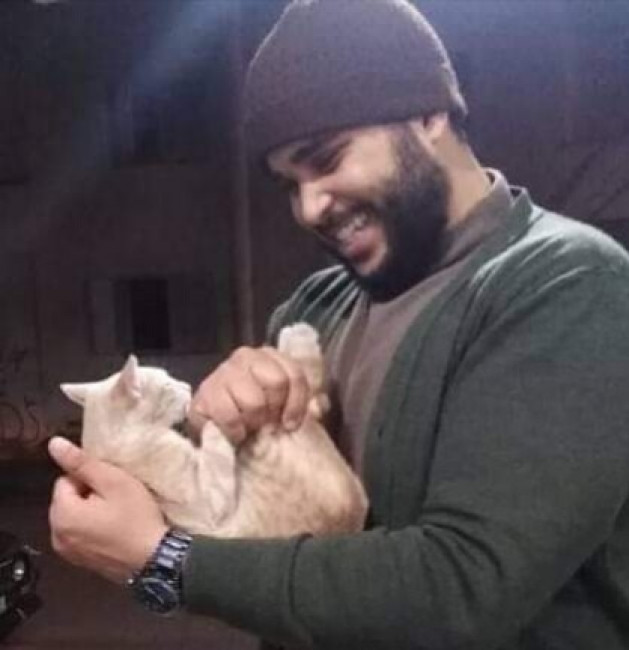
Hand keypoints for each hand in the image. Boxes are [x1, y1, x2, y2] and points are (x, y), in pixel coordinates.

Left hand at [48, 437, 167, 583]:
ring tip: (117, 513)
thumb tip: (54, 444)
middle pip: (67, 498)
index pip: (66, 479)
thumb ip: (82, 463)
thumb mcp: (114, 482)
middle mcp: (57, 535)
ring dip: (91, 511)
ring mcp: (68, 551)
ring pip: (74, 515)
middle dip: (88, 494)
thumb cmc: (137, 518)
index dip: (90, 478)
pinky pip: (80, 533)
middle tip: (116, 498)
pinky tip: (114, 528)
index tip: (112, 485)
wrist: (155, 558)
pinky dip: (93, 528)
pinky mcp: (80, 561)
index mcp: (62, 514)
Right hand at [189, 345, 309, 443]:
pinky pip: (229, 415)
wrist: (220, 432)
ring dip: (254, 422)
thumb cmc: (259, 418)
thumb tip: (320, 405)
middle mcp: (245, 357)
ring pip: (254, 401)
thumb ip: (309, 403)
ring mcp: (222, 372)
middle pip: (276, 383)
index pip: (294, 374)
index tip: (291, 424)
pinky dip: (235, 431)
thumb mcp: (289, 409)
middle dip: (274, 410)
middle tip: (266, 423)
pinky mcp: (203, 394)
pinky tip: (235, 434)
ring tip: (249, 428)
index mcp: (270, 356)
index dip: (297, 403)